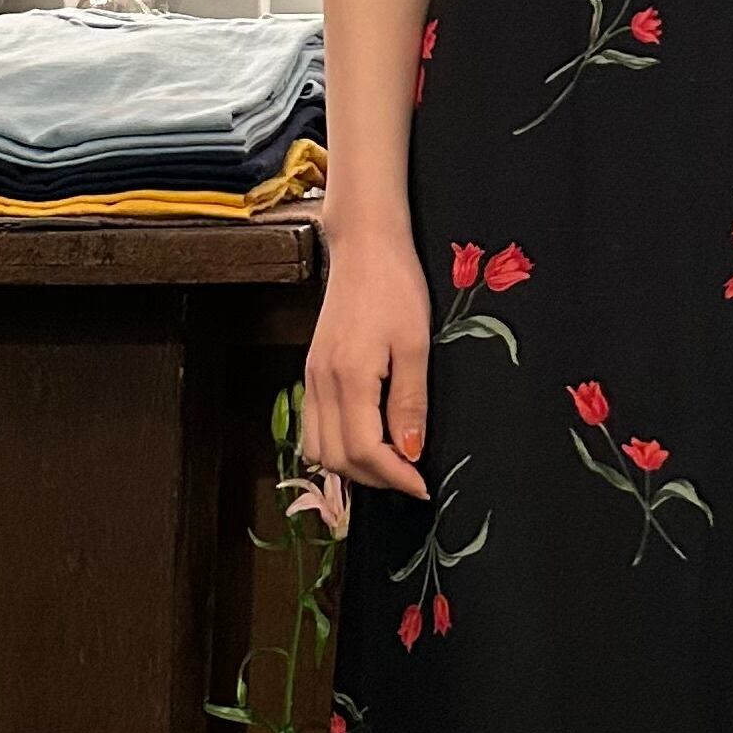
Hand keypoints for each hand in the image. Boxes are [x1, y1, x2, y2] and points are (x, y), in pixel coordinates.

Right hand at [304, 225, 431, 498]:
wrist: (364, 246)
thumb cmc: (396, 287)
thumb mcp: (416, 345)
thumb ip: (410, 402)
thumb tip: (409, 452)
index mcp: (348, 377)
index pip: (362, 450)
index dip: (393, 477)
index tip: (422, 486)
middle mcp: (321, 383)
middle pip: (336, 458)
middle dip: (374, 478)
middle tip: (411, 478)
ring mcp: (311, 378)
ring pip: (317, 448)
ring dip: (352, 467)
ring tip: (390, 464)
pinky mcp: (311, 371)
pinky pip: (313, 427)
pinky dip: (336, 447)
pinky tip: (366, 441)